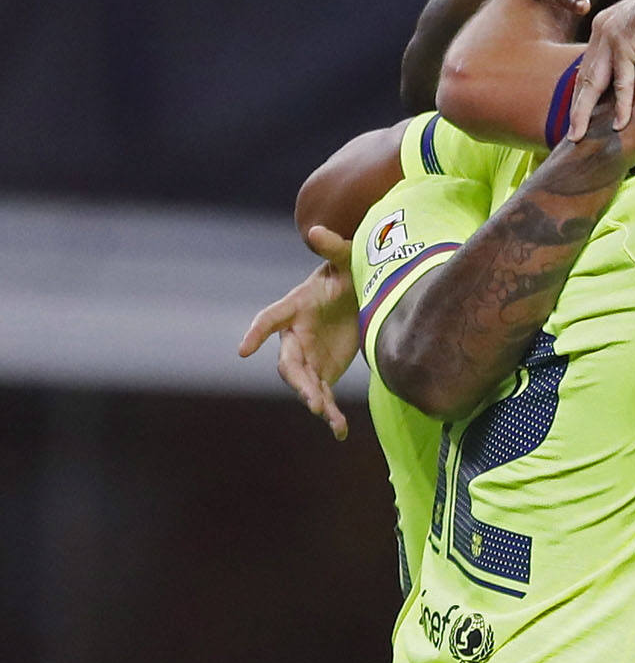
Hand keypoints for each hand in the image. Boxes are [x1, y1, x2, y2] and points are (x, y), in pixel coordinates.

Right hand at [238, 230, 356, 437]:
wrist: (362, 293)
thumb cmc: (348, 272)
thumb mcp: (345, 258)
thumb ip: (333, 247)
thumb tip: (315, 231)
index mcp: (294, 307)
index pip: (269, 320)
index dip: (256, 334)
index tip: (243, 350)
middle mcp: (295, 336)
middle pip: (288, 363)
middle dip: (298, 381)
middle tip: (313, 399)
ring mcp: (309, 357)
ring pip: (305, 384)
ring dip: (316, 401)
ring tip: (331, 419)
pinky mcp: (325, 373)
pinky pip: (323, 396)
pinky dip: (330, 413)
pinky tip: (340, 431)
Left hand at [566, 0, 634, 134]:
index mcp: (605, 25)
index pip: (588, 67)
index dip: (582, 95)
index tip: (579, 118)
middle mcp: (602, 27)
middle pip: (584, 77)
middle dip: (576, 109)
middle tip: (571, 136)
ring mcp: (610, 33)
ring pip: (593, 81)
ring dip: (585, 112)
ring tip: (580, 136)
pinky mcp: (625, 40)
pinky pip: (621, 81)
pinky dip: (622, 105)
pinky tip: (619, 125)